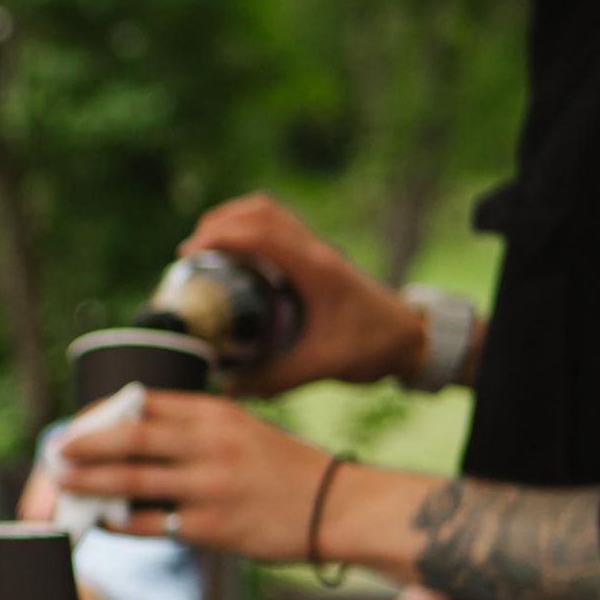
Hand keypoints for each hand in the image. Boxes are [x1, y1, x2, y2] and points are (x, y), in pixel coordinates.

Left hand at [53, 390, 333, 559]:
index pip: (144, 402)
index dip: (102, 412)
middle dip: (84, 443)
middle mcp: (210, 443)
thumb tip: (133, 438)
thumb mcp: (244, 429)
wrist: (338, 507)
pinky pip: (152, 524)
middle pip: (129, 436)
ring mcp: (211, 485)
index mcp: (216, 413)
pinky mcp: (214, 526)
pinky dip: (120, 523)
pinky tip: (101, 522)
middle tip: (55, 451)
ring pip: (131, 480)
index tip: (78, 423)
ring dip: (89, 482)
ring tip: (62, 483)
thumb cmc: (286, 470)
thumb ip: (195, 430)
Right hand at [183, 194, 422, 395]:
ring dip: (234, 220)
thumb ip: (274, 379)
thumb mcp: (322, 366)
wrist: (411, 337)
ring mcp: (317, 249)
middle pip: (260, 210)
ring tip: (206, 248)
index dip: (219, 236)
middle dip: (219, 221)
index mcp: (315, 269)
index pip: (260, 234)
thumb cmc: (372, 347)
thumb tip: (226, 388)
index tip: (188, 254)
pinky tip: (236, 261)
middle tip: (190, 252)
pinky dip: (249, 231)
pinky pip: (277, 227)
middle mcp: (314, 250)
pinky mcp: (317, 257)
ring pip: (269, 212)